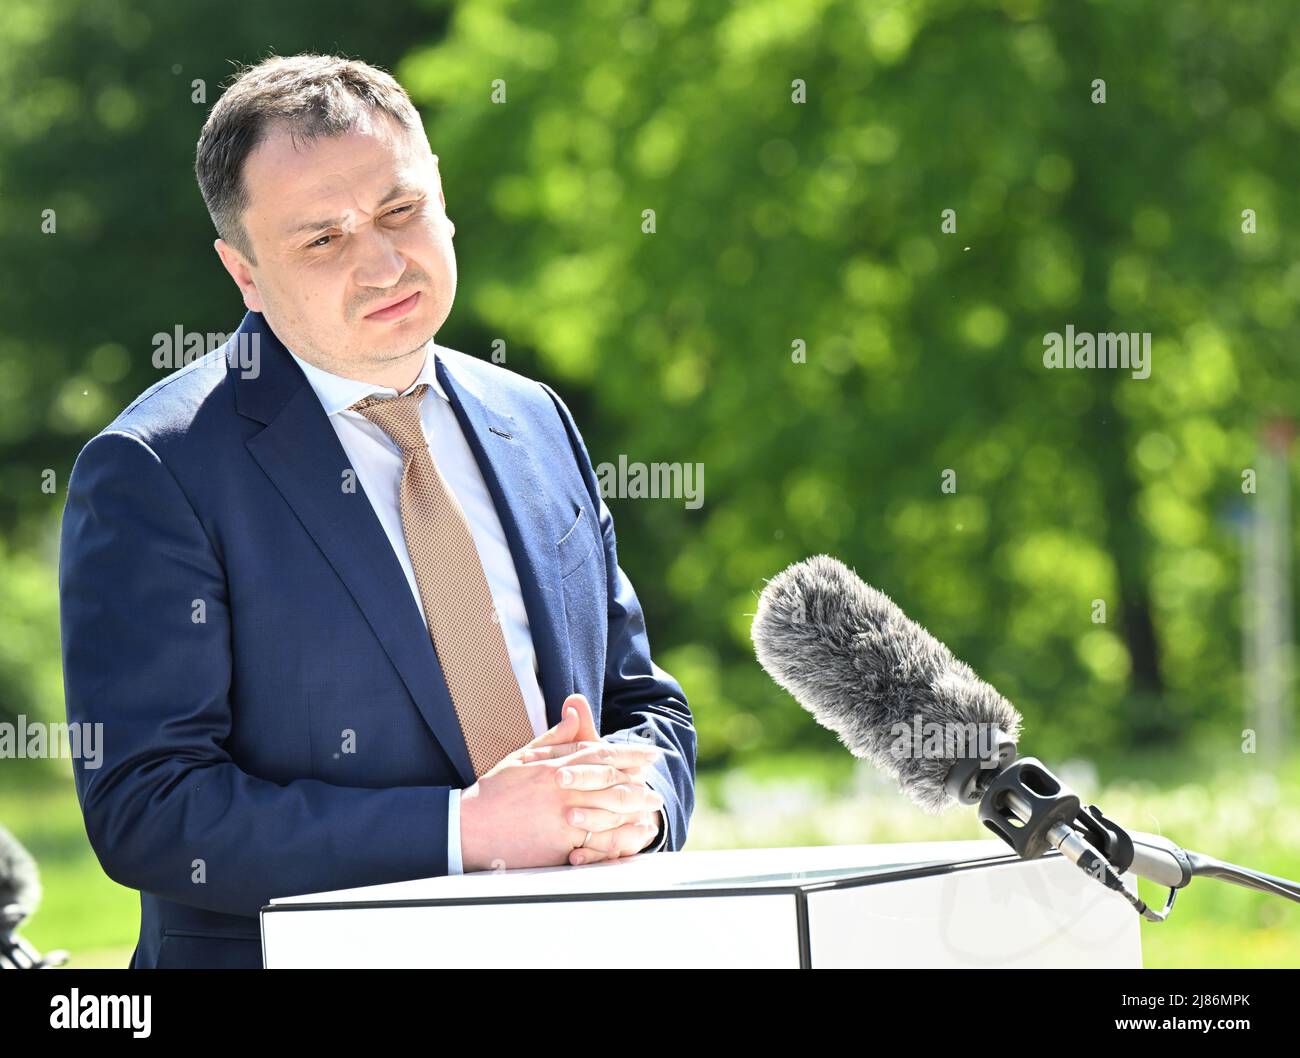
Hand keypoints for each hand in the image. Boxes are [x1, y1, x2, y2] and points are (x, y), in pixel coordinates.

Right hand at [459, 694, 660, 871]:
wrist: (469, 827)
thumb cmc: (495, 791)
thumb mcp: (523, 756)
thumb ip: (555, 737)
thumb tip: (575, 711)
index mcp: (554, 765)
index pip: (601, 753)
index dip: (630, 752)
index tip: (649, 753)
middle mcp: (562, 789)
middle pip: (611, 781)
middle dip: (639, 782)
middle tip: (656, 785)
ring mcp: (561, 818)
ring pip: (609, 809)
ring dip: (634, 808)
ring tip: (651, 808)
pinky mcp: (559, 845)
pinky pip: (596, 841)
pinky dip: (618, 837)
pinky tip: (633, 835)